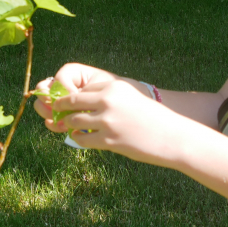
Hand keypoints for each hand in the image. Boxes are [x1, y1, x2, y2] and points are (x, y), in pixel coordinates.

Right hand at [33, 62, 117, 125]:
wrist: (119, 106)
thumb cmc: (110, 91)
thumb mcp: (100, 87)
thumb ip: (83, 92)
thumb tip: (65, 105)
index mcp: (71, 74)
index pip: (60, 78)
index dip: (66, 89)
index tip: (79, 97)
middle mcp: (60, 85)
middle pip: (42, 89)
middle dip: (49, 100)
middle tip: (59, 109)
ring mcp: (58, 101)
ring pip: (41, 105)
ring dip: (49, 113)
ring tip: (62, 120)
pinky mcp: (60, 116)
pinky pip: (49, 120)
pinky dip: (54, 124)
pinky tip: (62, 127)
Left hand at [51, 78, 188, 166]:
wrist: (171, 135)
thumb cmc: (152, 117)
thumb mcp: (130, 98)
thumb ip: (109, 98)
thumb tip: (84, 102)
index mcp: (114, 87)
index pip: (83, 89)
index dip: (72, 95)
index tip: (66, 101)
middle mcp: (108, 101)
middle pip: (73, 101)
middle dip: (61, 106)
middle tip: (55, 110)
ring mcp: (107, 121)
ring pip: (74, 120)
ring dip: (68, 123)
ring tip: (68, 126)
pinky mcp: (108, 140)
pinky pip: (82, 138)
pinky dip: (76, 138)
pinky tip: (78, 137)